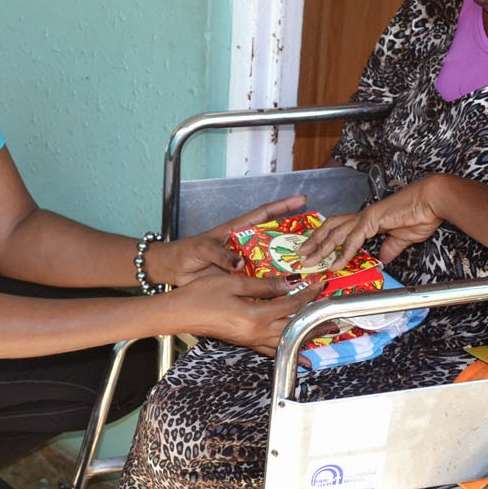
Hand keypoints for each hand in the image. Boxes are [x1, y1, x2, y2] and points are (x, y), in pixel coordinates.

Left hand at [147, 194, 307, 285]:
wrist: (173, 271)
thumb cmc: (185, 252)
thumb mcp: (202, 249)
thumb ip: (220, 254)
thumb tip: (239, 264)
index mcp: (236, 230)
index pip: (264, 214)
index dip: (283, 206)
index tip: (301, 200)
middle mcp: (245, 245)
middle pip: (274, 238)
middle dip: (293, 237)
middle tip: (314, 240)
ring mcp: (245, 262)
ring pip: (271, 261)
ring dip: (286, 263)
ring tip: (307, 265)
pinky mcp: (240, 279)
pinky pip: (260, 280)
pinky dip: (272, 284)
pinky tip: (286, 288)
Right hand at [171, 271, 315, 355]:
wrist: (179, 313)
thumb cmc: (200, 295)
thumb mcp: (233, 283)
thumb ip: (264, 285)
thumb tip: (289, 283)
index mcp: (255, 315)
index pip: (291, 304)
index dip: (308, 294)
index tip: (321, 284)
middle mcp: (256, 332)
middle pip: (294, 326)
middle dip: (316, 320)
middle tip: (336, 317)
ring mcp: (251, 339)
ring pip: (286, 340)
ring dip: (307, 337)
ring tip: (326, 335)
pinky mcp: (244, 342)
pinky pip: (271, 349)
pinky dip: (288, 351)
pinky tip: (299, 356)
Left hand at [298, 175, 451, 269]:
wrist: (432, 201)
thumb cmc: (421, 215)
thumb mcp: (402, 239)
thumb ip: (389, 249)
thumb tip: (382, 260)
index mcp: (368, 219)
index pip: (339, 229)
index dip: (325, 240)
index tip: (315, 253)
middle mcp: (363, 216)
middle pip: (329, 228)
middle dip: (313, 242)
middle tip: (300, 256)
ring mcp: (366, 217)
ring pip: (335, 233)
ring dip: (320, 248)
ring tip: (310, 261)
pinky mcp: (373, 220)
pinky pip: (353, 240)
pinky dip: (343, 253)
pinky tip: (335, 264)